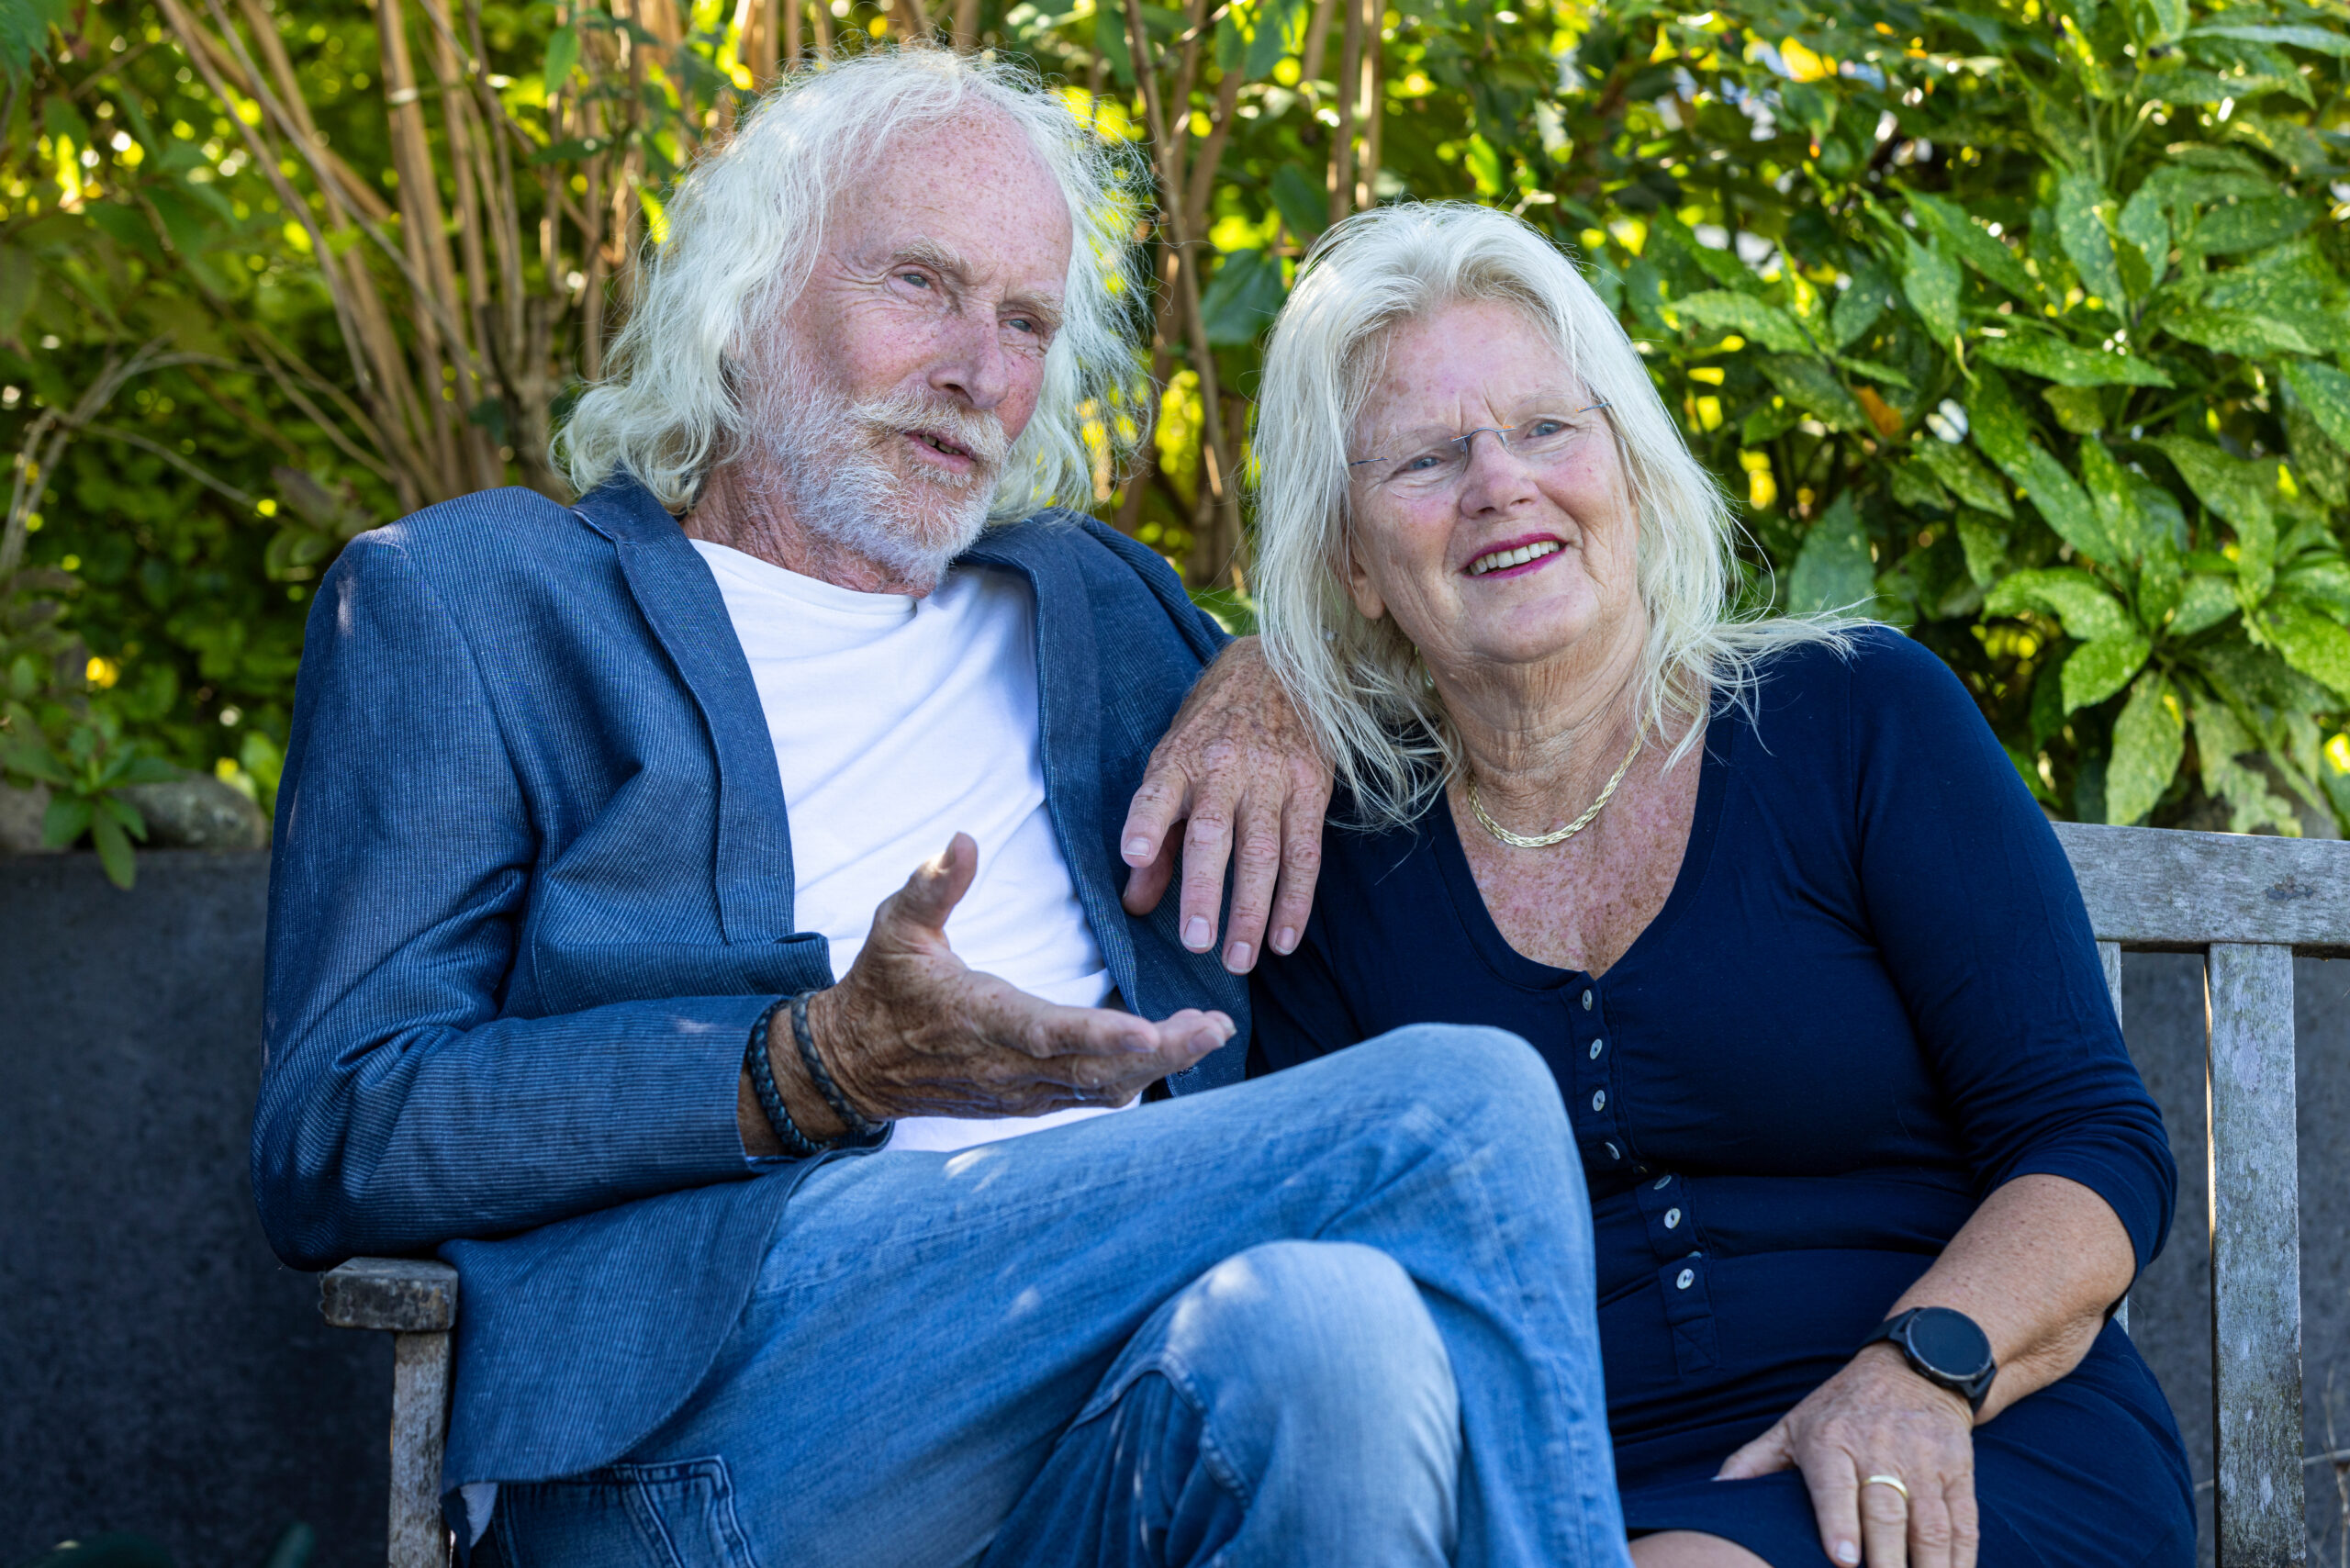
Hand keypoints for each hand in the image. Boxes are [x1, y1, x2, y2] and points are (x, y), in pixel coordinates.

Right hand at [802, 834, 1235, 1128]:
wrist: (854, 1065)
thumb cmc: (882, 987)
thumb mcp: (895, 926)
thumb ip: (932, 885)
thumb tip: (961, 839)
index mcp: (981, 1018)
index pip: (1050, 1032)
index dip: (1102, 1036)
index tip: (1152, 1032)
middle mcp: (1009, 1064)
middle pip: (1096, 1071)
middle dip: (1162, 1053)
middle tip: (1216, 1027)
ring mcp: (1021, 1090)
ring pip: (1101, 1088)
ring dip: (1159, 1066)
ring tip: (1210, 1033)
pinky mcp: (1027, 1099)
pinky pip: (1089, 1095)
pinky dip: (1133, 1076)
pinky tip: (1170, 1051)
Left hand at [1118, 636, 1332, 973]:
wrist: (1277, 668)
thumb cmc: (1213, 728)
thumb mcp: (1173, 763)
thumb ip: (1156, 835)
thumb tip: (1135, 903)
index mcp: (1180, 760)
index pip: (1157, 793)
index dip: (1145, 824)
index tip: (1132, 854)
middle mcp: (1225, 768)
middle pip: (1214, 835)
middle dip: (1205, 891)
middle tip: (1197, 944)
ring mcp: (1272, 778)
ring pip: (1263, 852)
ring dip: (1252, 911)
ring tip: (1239, 959)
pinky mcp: (1310, 789)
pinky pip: (1305, 853)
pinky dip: (1296, 900)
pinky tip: (1285, 939)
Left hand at [1715, 1344, 1979, 1567]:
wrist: (1913, 1369)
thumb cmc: (1841, 1409)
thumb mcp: (1794, 1425)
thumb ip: (1755, 1462)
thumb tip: (1714, 1490)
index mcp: (1832, 1442)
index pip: (1836, 1487)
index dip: (1840, 1524)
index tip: (1844, 1560)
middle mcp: (1880, 1451)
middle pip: (1886, 1513)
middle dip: (1888, 1560)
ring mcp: (1924, 1463)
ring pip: (1931, 1525)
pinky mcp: (1958, 1472)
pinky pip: (1964, 1524)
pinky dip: (1963, 1559)